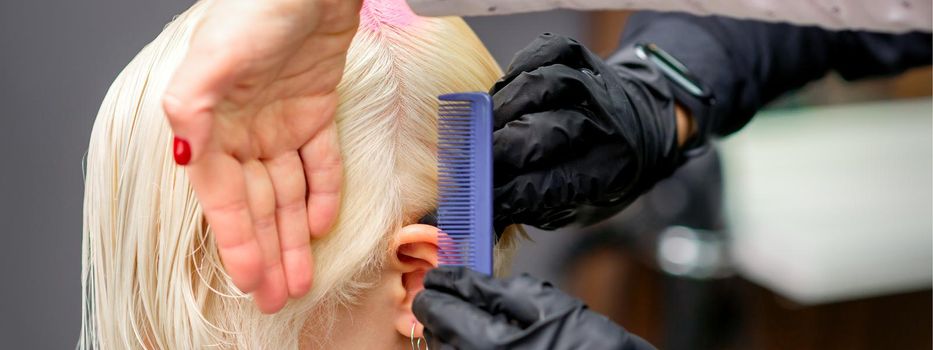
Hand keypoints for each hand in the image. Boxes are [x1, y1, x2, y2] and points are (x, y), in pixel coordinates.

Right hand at [162, 0, 360, 312]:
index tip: (247, 280)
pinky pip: (319, 161)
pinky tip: (321, 223)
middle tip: (275, 296)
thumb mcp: (214, 57)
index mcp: (212, 125)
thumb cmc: (258, 9)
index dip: (236, 241)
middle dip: (267, 252)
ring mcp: (280, 122)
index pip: (224, 197)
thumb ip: (192, 108)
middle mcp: (244, 130)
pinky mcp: (315, 110)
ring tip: (300, 278)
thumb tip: (182, 159)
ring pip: (288, 191)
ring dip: (294, 235)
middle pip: (258, 204)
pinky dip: (322, 190)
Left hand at [412, 267, 655, 349]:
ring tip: (465, 318)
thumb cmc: (594, 348)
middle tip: (446, 295)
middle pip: (439, 338)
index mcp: (490, 345)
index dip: (437, 291)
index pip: (442, 312)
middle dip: (441, 314)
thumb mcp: (550, 306)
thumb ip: (501, 291)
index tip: (436, 280)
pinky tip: (484, 340)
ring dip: (450, 336)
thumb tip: (464, 280)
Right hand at [491, 33, 688, 230]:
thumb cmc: (595, 171)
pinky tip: (504, 89)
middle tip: (473, 159)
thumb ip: (528, 205)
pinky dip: (518, 67)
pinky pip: (546, 51)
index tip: (478, 194)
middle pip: (549, 133)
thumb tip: (481, 205)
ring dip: (505, 107)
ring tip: (484, 124)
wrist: (638, 123)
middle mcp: (610, 126)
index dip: (507, 191)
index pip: (550, 186)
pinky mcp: (582, 55)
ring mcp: (597, 85)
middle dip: (502, 148)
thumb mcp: (573, 204)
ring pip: (544, 86)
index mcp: (610, 173)